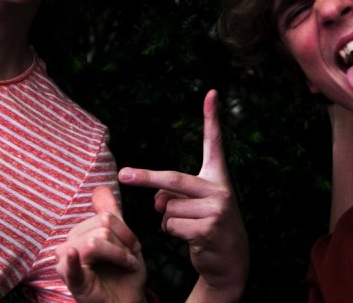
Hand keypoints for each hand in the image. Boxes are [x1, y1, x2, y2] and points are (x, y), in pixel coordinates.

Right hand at [55, 186, 146, 302]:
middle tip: (129, 259)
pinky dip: (72, 260)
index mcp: (80, 234)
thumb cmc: (123, 274)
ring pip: (95, 242)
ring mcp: (69, 265)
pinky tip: (73, 254)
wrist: (128, 302)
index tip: (133, 246)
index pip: (106, 217)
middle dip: (123, 243)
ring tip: (125, 265)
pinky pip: (71, 267)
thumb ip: (109, 214)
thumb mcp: (121, 240)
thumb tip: (99, 188)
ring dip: (119, 255)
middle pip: (102, 227)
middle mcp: (69, 246)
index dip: (125, 230)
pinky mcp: (74, 283)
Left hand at [119, 90, 248, 302]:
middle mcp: (220, 189)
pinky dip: (172, 234)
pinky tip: (190, 238)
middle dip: (145, 178)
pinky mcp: (209, 229)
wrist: (230, 260)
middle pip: (173, 179)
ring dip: (167, 221)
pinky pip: (171, 226)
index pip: (214, 143)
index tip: (211, 92)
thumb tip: (156, 200)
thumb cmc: (207, 226)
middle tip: (123, 175)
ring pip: (167, 208)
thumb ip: (173, 196)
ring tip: (188, 227)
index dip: (212, 118)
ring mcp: (217, 209)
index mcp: (217, 177)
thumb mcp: (192, 207)